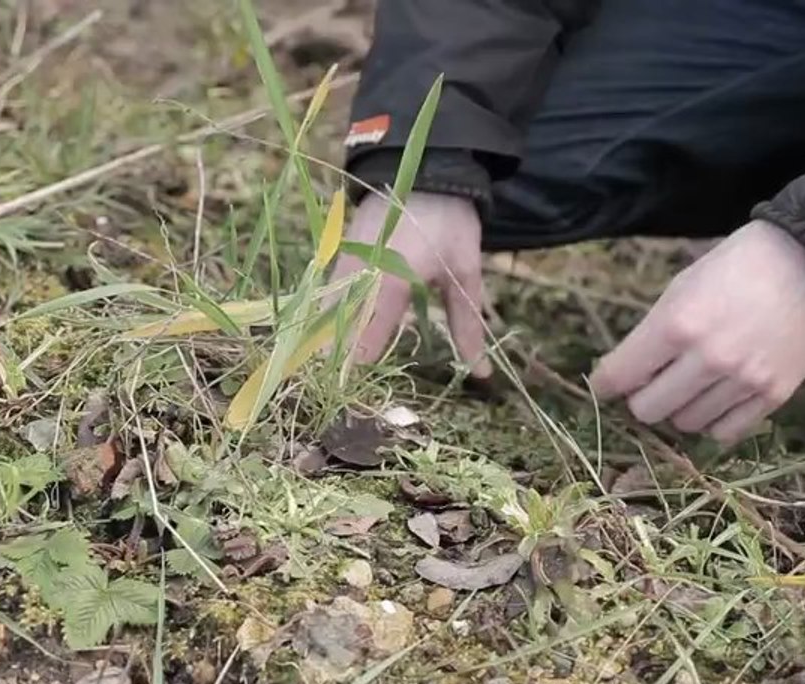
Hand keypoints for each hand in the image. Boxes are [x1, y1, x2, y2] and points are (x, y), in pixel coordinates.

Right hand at [329, 191, 491, 376]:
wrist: (423, 169)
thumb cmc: (449, 222)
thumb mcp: (465, 273)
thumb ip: (466, 326)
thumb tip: (481, 373)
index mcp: (389, 287)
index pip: (362, 349)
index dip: (363, 376)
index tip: (370, 393)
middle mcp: (356, 280)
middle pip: (335, 340)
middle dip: (343, 366)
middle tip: (355, 388)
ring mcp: (341, 266)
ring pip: (324, 319)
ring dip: (334, 343)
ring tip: (348, 363)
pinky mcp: (336, 256)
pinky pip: (325, 298)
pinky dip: (332, 318)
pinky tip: (344, 329)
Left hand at [589, 220, 804, 443]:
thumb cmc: (739, 265)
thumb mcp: (683, 287)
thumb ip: (654, 333)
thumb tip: (626, 373)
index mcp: (676, 324)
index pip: (620, 376)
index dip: (606, 383)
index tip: (606, 384)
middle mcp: (708, 358)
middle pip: (648, 410)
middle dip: (643, 397)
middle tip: (653, 382)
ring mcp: (743, 380)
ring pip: (686, 424)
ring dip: (680, 408)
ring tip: (692, 384)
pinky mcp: (774, 395)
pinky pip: (726, 432)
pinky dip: (713, 422)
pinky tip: (716, 399)